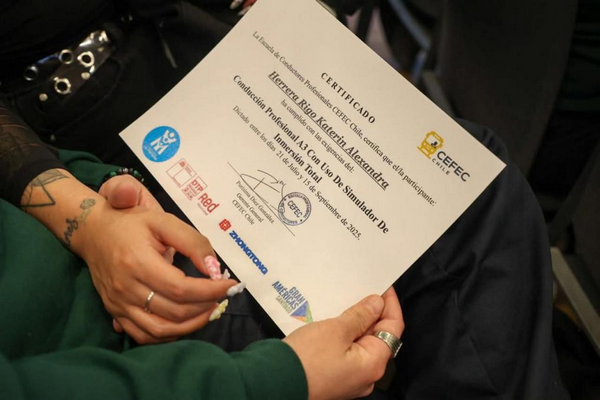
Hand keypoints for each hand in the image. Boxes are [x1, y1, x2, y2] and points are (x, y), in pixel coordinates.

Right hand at [80, 176, 237, 343]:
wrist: (94, 231)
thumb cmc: (132, 223)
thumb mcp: (164, 221)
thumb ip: (192, 242)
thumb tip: (215, 269)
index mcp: (138, 263)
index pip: (181, 288)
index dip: (210, 291)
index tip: (231, 285)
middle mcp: (126, 288)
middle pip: (174, 311)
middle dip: (205, 307)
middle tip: (222, 297)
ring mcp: (119, 304)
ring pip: (160, 330)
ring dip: (191, 325)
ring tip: (209, 310)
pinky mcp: (115, 313)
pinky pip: (144, 336)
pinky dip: (169, 335)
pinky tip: (186, 322)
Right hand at [284, 288, 402, 399]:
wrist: (274, 383)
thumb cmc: (306, 359)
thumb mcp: (336, 330)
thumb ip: (360, 316)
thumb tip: (377, 303)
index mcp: (373, 364)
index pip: (393, 328)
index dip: (390, 304)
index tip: (383, 286)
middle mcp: (366, 375)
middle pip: (378, 337)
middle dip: (372, 313)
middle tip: (364, 290)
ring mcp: (350, 378)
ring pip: (361, 344)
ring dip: (357, 323)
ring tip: (348, 302)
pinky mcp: (334, 377)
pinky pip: (347, 352)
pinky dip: (345, 336)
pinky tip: (335, 321)